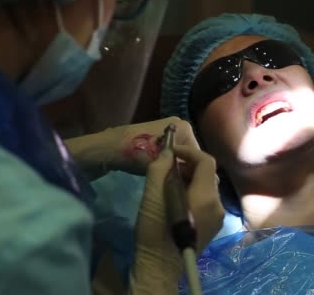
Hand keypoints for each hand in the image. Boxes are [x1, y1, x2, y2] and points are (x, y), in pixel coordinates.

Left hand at [64, 117, 198, 177]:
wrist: (109, 148)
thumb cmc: (137, 154)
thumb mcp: (164, 164)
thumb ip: (185, 170)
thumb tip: (204, 180)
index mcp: (185, 127)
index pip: (199, 154)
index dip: (195, 172)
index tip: (190, 187)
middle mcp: (180, 125)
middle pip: (190, 154)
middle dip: (186, 169)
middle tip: (182, 186)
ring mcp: (169, 130)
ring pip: (180, 155)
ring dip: (177, 168)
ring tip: (173, 183)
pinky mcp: (158, 137)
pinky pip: (171, 153)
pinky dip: (169, 163)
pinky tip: (165, 175)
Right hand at [132, 144, 223, 289]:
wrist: (160, 266)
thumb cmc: (154, 231)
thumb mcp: (151, 197)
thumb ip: (160, 170)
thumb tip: (168, 153)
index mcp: (205, 197)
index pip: (206, 161)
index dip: (189, 151)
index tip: (171, 152)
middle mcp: (218, 205)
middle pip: (208, 173)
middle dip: (188, 165)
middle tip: (167, 168)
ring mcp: (218, 217)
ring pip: (207, 186)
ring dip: (191, 178)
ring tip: (169, 183)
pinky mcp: (213, 225)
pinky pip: (207, 199)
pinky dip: (194, 191)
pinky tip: (177, 198)